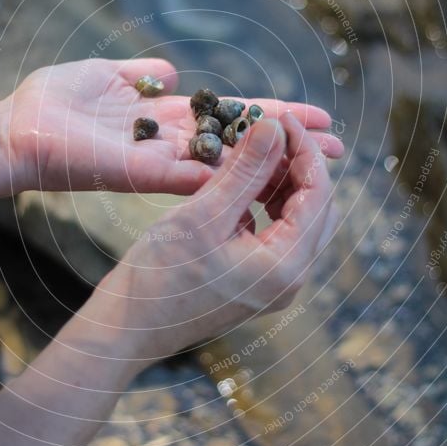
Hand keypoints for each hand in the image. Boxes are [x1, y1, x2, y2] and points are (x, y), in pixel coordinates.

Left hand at [5, 58, 343, 195]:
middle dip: (290, 143)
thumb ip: (139, 71)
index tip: (315, 114)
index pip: (232, 114)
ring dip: (274, 163)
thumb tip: (169, 67)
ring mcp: (161, 162)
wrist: (14, 130)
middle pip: (243, 142)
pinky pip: (193, 174)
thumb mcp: (103, 74)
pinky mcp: (141, 175)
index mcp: (166, 117)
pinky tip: (271, 169)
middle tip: (339, 145)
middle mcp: (173, 143)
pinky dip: (229, 173)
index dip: (273, 114)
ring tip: (319, 162)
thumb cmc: (51, 102)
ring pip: (230, 163)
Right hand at [73, 113, 337, 363]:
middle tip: (270, 132)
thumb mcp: (203, 214)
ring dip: (281, 182)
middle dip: (298, 164)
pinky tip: (240, 183)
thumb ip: (244, 170)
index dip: (305, 150)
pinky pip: (275, 233)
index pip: (320, 195)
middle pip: (316, 207)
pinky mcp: (256, 281)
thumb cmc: (158, 278)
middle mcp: (290, 278)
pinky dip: (265, 203)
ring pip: (297, 219)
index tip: (281, 116)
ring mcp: (274, 283)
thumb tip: (274, 125)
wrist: (127, 329)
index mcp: (286, 266)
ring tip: (254, 151)